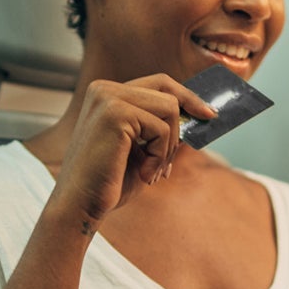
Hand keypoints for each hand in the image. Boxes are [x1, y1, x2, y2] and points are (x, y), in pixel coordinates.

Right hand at [51, 75, 216, 223]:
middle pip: (167, 91)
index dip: (186, 96)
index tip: (208, 113)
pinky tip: (144, 174)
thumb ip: (162, 129)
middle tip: (180, 153)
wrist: (81, 205)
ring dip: (168, 146)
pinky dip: (159, 157)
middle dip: (181, 123)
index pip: (158, 83)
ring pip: (169, 109)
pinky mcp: (115, 113)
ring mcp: (108, 98)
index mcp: (106, 94)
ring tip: (153, 171)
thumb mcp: (142, 150)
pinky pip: (161, 129)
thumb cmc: (109, 182)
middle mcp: (104, 89)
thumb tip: (197, 115)